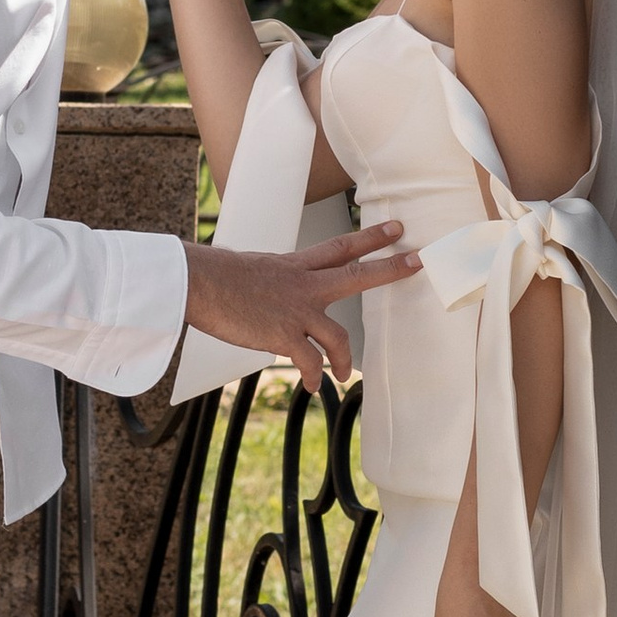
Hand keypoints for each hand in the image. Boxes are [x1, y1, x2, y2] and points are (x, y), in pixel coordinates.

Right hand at [181, 220, 419, 389]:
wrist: (199, 282)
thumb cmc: (215, 275)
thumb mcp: (252, 270)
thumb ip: (272, 281)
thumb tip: (268, 292)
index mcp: (295, 266)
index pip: (340, 248)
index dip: (371, 238)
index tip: (396, 229)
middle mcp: (303, 285)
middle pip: (357, 275)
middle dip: (390, 269)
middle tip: (418, 261)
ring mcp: (296, 310)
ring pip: (337, 337)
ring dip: (344, 360)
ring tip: (345, 374)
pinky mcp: (283, 335)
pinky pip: (309, 362)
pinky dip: (314, 376)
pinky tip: (314, 387)